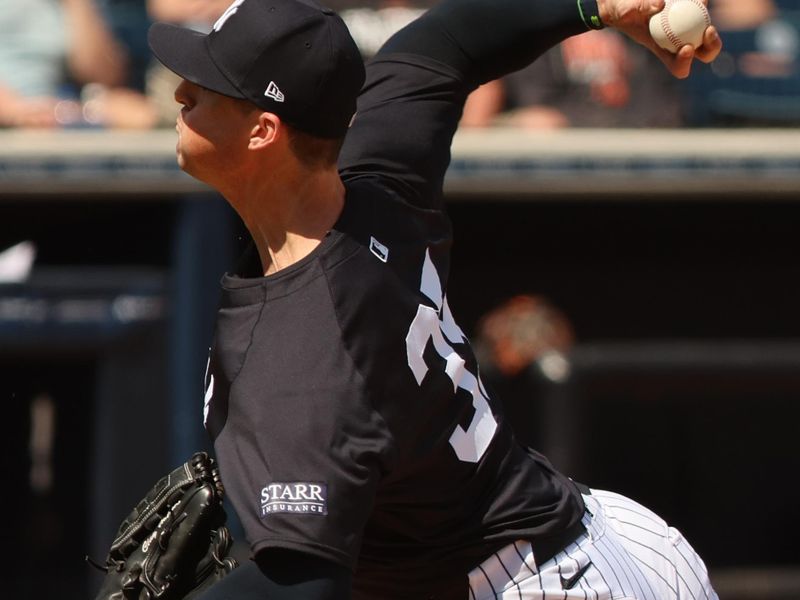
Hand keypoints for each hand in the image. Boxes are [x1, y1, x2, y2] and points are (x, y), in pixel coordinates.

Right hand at [597, 0, 721, 77]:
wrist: (624, 4)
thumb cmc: (623, 12)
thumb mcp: (625, 10)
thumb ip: (640, 7)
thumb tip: (661, 4)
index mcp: (663, 51)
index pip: (678, 66)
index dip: (686, 62)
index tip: (685, 47)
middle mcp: (678, 43)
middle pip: (702, 53)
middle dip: (711, 47)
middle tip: (708, 30)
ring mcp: (687, 29)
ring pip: (707, 32)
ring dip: (709, 23)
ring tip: (703, 4)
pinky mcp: (691, 12)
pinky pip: (701, 10)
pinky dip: (701, 3)